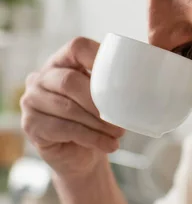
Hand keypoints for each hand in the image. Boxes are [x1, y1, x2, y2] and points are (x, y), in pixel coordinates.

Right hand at [21, 37, 124, 179]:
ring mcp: (31, 100)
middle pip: (70, 81)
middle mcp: (41, 77)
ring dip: (97, 123)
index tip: (120, 77)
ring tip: (118, 135)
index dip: (98, 57)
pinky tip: (107, 144)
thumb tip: (149, 73)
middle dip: (99, 102)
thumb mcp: (104, 96)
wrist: (80, 156)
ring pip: (67, 108)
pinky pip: (62, 129)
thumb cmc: (95, 120)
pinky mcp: (30, 125)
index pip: (78, 47)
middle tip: (120, 120)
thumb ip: (116, 80)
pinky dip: (90, 137)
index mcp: (62, 61)